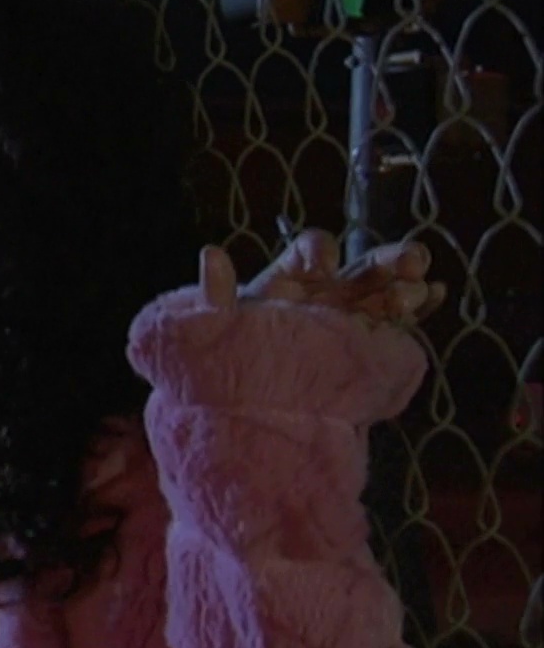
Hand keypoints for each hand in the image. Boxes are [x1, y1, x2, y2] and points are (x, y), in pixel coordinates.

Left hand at [199, 225, 446, 328]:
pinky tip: (436, 293)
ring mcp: (360, 310)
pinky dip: (422, 302)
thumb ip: (218, 292)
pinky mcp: (379, 335)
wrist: (264, 395)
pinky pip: (405, 315)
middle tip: (409, 259)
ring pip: (390, 287)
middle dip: (386, 260)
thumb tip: (210, 254)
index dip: (320, 252)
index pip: (312, 252)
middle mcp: (334, 287)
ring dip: (406, 284)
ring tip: (415, 289)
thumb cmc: (242, 348)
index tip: (323, 262)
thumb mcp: (222, 323)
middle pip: (364, 265)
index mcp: (296, 276)